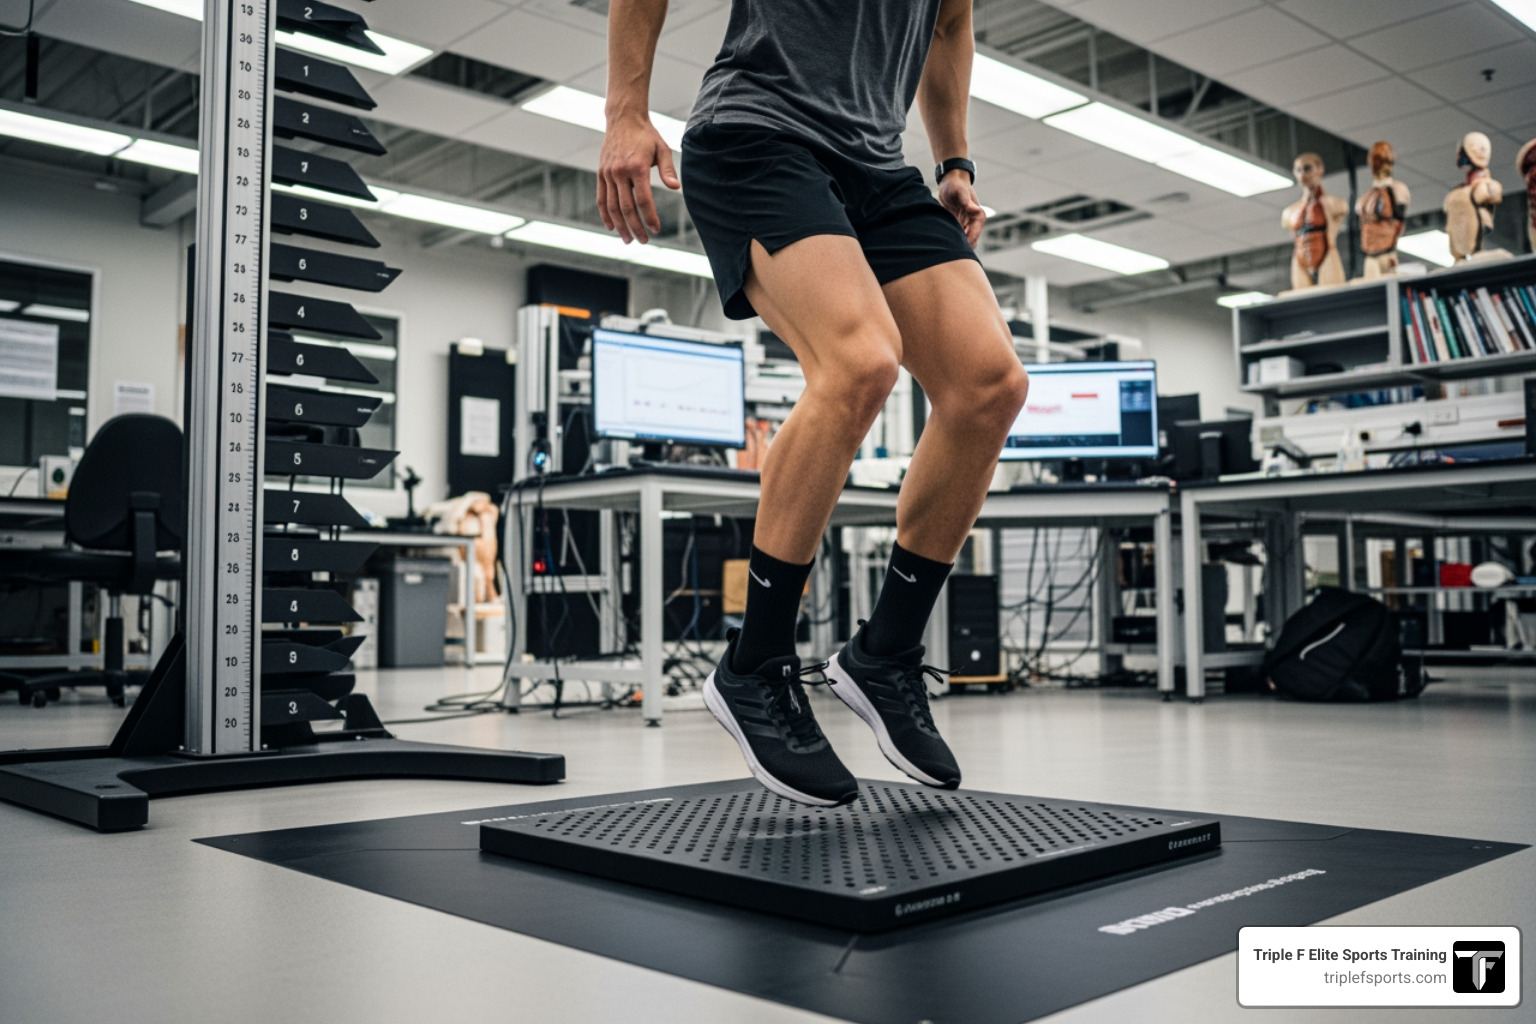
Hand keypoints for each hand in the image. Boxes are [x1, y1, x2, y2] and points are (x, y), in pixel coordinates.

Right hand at [598, 114, 680, 243]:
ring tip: (628, 239)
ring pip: (612, 206)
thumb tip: (676, 188)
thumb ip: (668, 170)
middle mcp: (620, 171)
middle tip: (644, 241)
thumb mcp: (662, 149)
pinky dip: (605, 214)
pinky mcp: (601, 173)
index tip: (656, 229)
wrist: (623, 118)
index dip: (650, 217)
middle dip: (636, 227)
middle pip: (626, 207)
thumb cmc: (646, 135)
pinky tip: (612, 227)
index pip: (643, 200)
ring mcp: (608, 173)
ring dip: (620, 225)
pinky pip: (601, 198)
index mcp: (637, 167)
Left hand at [938, 170, 985, 246]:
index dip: (969, 241)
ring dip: (958, 245)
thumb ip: (966, 200)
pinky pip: (958, 236)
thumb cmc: (955, 185)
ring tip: (946, 250)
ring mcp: (966, 224)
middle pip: (971, 240)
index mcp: (978, 215)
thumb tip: (976, 209)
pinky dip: (953, 241)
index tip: (960, 247)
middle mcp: (974, 221)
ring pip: (965, 240)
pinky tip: (944, 244)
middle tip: (951, 252)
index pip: (976, 233)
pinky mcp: (959, 225)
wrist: (950, 181)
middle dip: (963, 246)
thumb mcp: (959, 191)